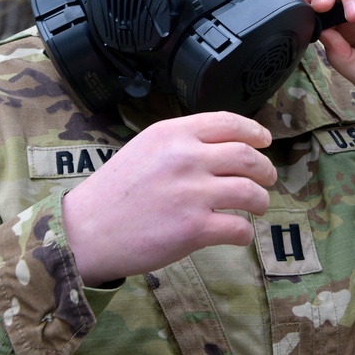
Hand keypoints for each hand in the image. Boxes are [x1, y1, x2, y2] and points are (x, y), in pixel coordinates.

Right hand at [62, 112, 275, 285]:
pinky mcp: (194, 228)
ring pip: (251, 191)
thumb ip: (181, 142)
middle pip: (248, 155)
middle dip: (265, 168)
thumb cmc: (114, 192)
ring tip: (258, 205)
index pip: (229, 122)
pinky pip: (239, 228)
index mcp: (173, 133)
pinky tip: (238, 233)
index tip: (265, 141)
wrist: (86, 230)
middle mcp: (186, 157)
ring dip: (261, 200)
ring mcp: (192, 193)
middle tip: (268, 178)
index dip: (254, 132)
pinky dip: (245, 232)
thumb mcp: (145, 147)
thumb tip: (223, 146)